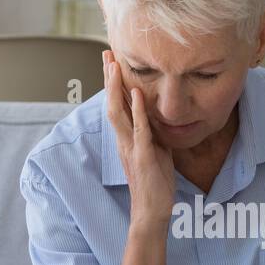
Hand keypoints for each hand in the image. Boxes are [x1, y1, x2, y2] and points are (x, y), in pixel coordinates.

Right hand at [103, 49, 174, 227]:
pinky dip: (139, 111)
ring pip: (119, 113)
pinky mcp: (142, 157)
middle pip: (112, 103)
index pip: (118, 105)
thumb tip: (157, 118)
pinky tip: (139, 93)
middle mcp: (123, 140)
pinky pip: (139, 130)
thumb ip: (153, 134)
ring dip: (116, 88)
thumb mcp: (156, 152)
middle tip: (106, 53)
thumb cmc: (156, 184)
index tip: (111, 61)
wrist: (153, 212)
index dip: (113, 83)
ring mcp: (131, 148)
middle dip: (109, 78)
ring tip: (115, 65)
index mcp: (127, 139)